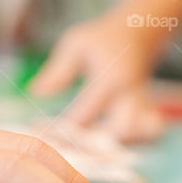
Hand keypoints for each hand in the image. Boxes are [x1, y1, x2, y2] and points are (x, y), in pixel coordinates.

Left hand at [31, 13, 166, 141]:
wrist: (137, 32)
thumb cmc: (100, 39)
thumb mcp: (75, 45)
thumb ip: (58, 71)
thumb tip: (36, 93)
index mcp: (109, 79)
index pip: (86, 114)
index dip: (65, 130)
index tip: (47, 137)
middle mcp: (129, 95)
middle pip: (121, 132)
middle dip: (98, 145)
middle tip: (73, 149)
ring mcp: (141, 105)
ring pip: (137, 136)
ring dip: (115, 146)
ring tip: (90, 149)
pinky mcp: (146, 111)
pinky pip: (145, 134)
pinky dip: (128, 143)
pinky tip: (108, 146)